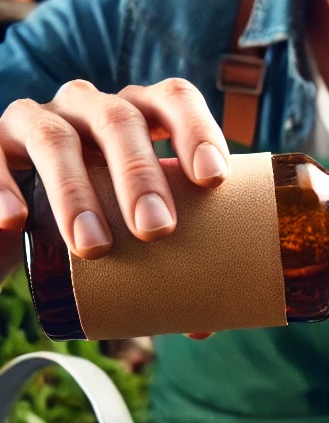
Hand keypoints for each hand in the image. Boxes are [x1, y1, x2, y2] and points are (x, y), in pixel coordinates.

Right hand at [0, 78, 230, 280]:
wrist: (16, 220)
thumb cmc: (98, 221)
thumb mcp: (132, 228)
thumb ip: (171, 262)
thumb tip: (208, 322)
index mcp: (138, 117)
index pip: (174, 99)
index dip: (196, 129)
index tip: (214, 180)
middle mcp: (88, 107)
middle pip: (120, 120)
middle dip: (141, 173)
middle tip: (157, 229)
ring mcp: (35, 120)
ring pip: (56, 138)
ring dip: (76, 192)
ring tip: (95, 247)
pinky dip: (4, 188)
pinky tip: (16, 220)